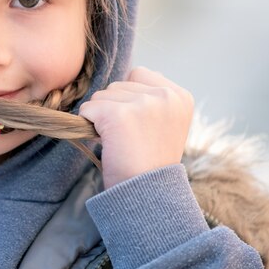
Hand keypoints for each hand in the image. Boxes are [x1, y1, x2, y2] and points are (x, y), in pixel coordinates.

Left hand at [79, 67, 193, 188]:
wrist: (148, 194)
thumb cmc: (150, 163)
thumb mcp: (164, 124)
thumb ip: (150, 99)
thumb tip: (117, 84)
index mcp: (180, 96)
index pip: (138, 74)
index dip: (129, 98)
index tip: (138, 125)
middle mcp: (165, 95)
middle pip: (117, 84)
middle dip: (114, 108)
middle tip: (129, 138)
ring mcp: (143, 103)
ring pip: (101, 95)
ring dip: (101, 117)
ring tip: (120, 142)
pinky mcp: (119, 114)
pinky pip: (88, 109)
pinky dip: (89, 125)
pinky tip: (108, 142)